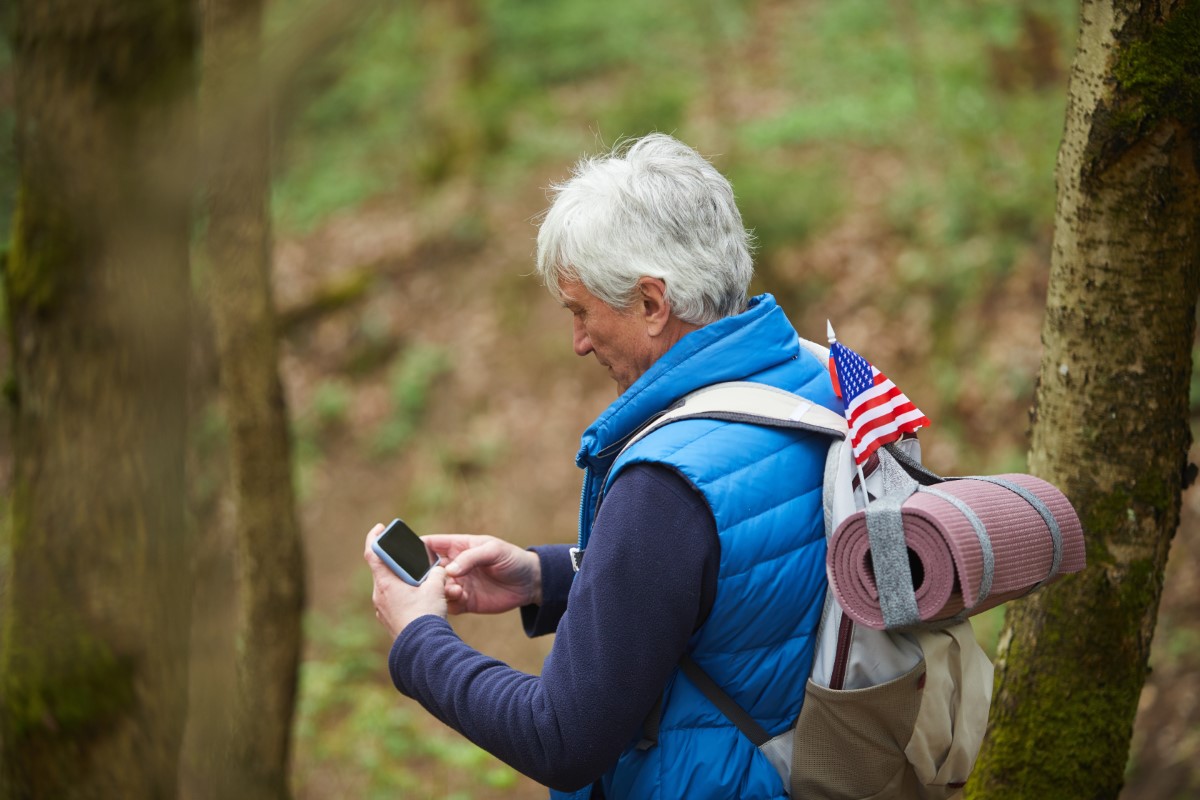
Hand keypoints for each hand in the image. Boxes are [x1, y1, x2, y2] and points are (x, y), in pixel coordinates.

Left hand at [364, 524, 447, 638]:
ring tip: (422, 581)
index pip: (372, 553)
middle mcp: (379, 595)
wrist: (422, 648)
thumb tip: (437, 570)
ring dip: (403, 580)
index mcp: (385, 582)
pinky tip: (420, 599)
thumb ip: (436, 573)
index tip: (380, 528)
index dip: (374, 537)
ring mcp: (382, 609)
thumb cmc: (426, 615)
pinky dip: (404, 595)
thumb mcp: (436, 587)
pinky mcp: (389, 620)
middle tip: (410, 556)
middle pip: (384, 570)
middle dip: (398, 562)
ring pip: (390, 587)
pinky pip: (394, 601)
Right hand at [423, 534, 541, 614]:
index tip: (402, 555)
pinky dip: (448, 603)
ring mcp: (457, 584)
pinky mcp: (464, 601)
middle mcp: (453, 566)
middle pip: (426, 570)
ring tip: (451, 588)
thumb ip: (471, 557)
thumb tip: (449, 570)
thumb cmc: (512, 559)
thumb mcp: (494, 550)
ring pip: (435, 589)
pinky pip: (448, 604)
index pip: (429, 545)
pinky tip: (459, 597)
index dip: (414, 548)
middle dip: (419, 575)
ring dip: (436, 590)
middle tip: (421, 580)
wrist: (530, 583)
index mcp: (457, 547)